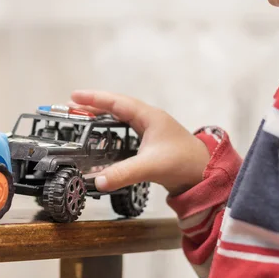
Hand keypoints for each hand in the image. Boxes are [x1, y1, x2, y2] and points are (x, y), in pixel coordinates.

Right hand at [70, 90, 209, 195]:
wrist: (205, 174)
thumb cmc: (184, 163)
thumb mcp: (150, 166)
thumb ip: (123, 173)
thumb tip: (97, 181)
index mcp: (149, 116)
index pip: (116, 102)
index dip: (95, 98)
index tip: (74, 96)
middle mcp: (149, 119)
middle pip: (116, 106)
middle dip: (94, 105)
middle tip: (72, 106)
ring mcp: (150, 130)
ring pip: (121, 118)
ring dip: (102, 117)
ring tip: (83, 118)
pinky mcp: (150, 142)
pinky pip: (126, 130)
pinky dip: (111, 130)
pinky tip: (103, 137)